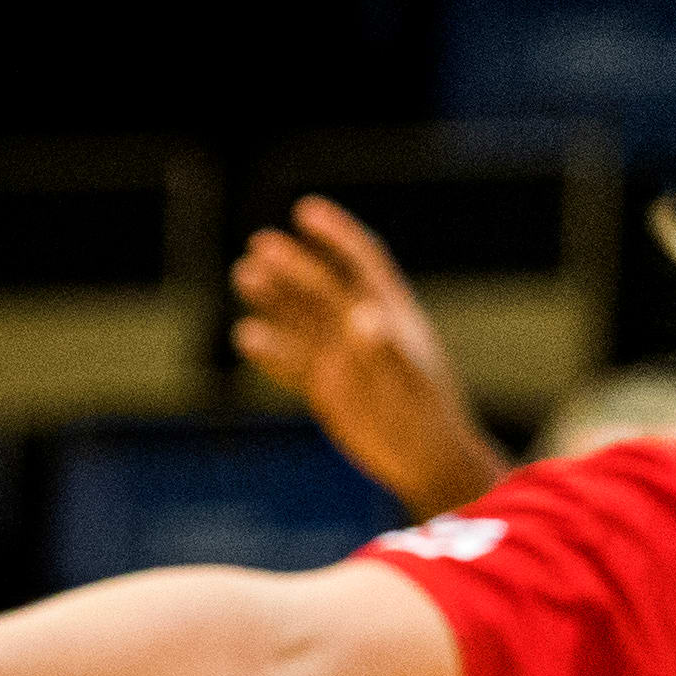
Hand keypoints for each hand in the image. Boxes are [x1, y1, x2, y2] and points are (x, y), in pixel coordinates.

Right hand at [233, 196, 507, 520]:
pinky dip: (271, 351)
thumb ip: (387, 349)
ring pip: (301, 319)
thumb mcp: (412, 382)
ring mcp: (343, 358)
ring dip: (274, 298)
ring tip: (244, 276)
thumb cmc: (431, 418)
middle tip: (260, 246)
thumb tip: (363, 315)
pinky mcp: (326, 387)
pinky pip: (293, 363)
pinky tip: (247, 336)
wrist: (429, 464)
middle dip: (294, 265)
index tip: (306, 211)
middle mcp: (363, 329)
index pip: (363, 262)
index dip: (337, 235)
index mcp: (393, 313)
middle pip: (323, 286)